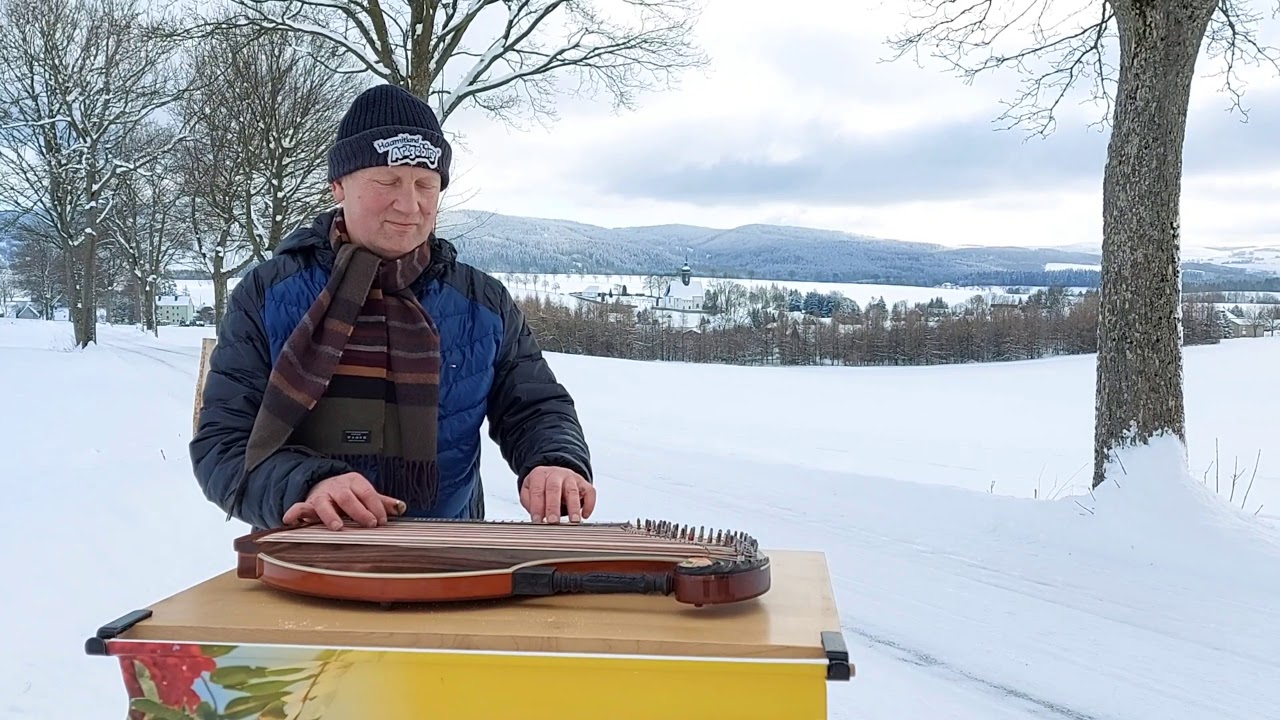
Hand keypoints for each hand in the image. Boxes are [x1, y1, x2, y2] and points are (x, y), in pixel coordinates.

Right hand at [282, 472, 405, 529]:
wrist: (322, 484)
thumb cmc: (348, 492)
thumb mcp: (364, 493)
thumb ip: (382, 501)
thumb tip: (401, 508)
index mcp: (354, 482)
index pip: (367, 492)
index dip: (375, 505)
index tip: (382, 520)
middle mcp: (337, 487)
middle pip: (348, 497)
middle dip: (359, 510)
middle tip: (369, 523)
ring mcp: (322, 495)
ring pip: (324, 503)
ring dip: (330, 515)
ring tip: (336, 527)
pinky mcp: (308, 504)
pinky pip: (299, 507)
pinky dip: (294, 512)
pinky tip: (289, 520)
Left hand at [521, 466, 594, 523]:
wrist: (554, 473)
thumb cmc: (541, 486)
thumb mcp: (528, 490)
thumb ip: (529, 502)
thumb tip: (536, 516)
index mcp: (540, 474)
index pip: (537, 490)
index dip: (537, 506)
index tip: (537, 521)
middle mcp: (556, 474)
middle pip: (554, 488)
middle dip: (553, 506)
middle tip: (553, 521)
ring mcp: (571, 478)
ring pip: (572, 491)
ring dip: (573, 507)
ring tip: (573, 521)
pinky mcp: (583, 483)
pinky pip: (589, 492)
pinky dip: (589, 504)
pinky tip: (585, 515)